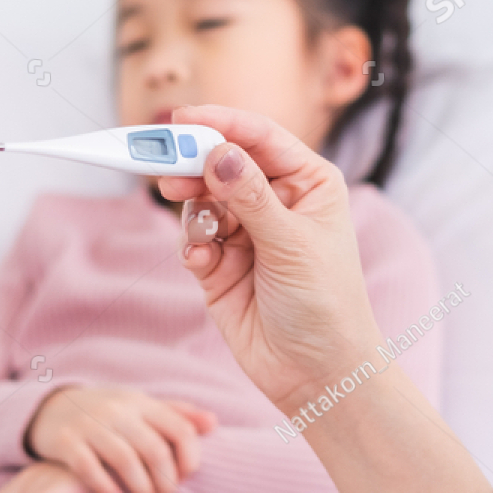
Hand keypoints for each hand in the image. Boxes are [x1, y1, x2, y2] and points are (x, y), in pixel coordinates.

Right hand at [26, 385, 214, 492]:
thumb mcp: (141, 407)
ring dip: (141, 490)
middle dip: (166, 483)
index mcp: (142, 402)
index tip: (185, 479)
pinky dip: (106, 488)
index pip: (180, 429)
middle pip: (155, 450)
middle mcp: (119, 410)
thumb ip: (176, 414)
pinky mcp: (66, 441)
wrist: (52, 407)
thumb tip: (213, 423)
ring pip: (125, 461)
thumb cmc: (107, 413)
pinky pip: (89, 468)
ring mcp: (91, 424)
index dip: (190, 459)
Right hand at [157, 105, 382, 411]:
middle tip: (167, 172)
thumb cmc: (325, 305)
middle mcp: (276, 201)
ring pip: (201, 200)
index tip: (184, 119)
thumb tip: (218, 152)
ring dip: (195, 212)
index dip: (221, 124)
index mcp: (308, 183)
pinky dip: (192, 246)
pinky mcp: (220, 265)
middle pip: (222, 164)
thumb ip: (250, 197)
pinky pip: (193, 238)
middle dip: (195, 167)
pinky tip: (203, 264)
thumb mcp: (291, 244)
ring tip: (203, 235)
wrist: (317, 373)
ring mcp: (246, 232)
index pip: (260, 137)